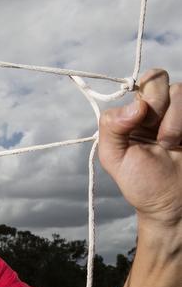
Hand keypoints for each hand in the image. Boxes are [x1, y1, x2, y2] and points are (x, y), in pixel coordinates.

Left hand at [99, 68, 181, 227]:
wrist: (174, 205)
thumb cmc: (143, 183)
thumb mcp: (114, 158)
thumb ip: (112, 127)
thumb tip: (136, 105)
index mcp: (137, 114)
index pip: (143, 83)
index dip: (143, 97)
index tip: (140, 122)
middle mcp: (162, 110)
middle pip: (161, 80)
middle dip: (158, 106)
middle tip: (157, 135)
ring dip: (175, 121)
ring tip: (170, 145)